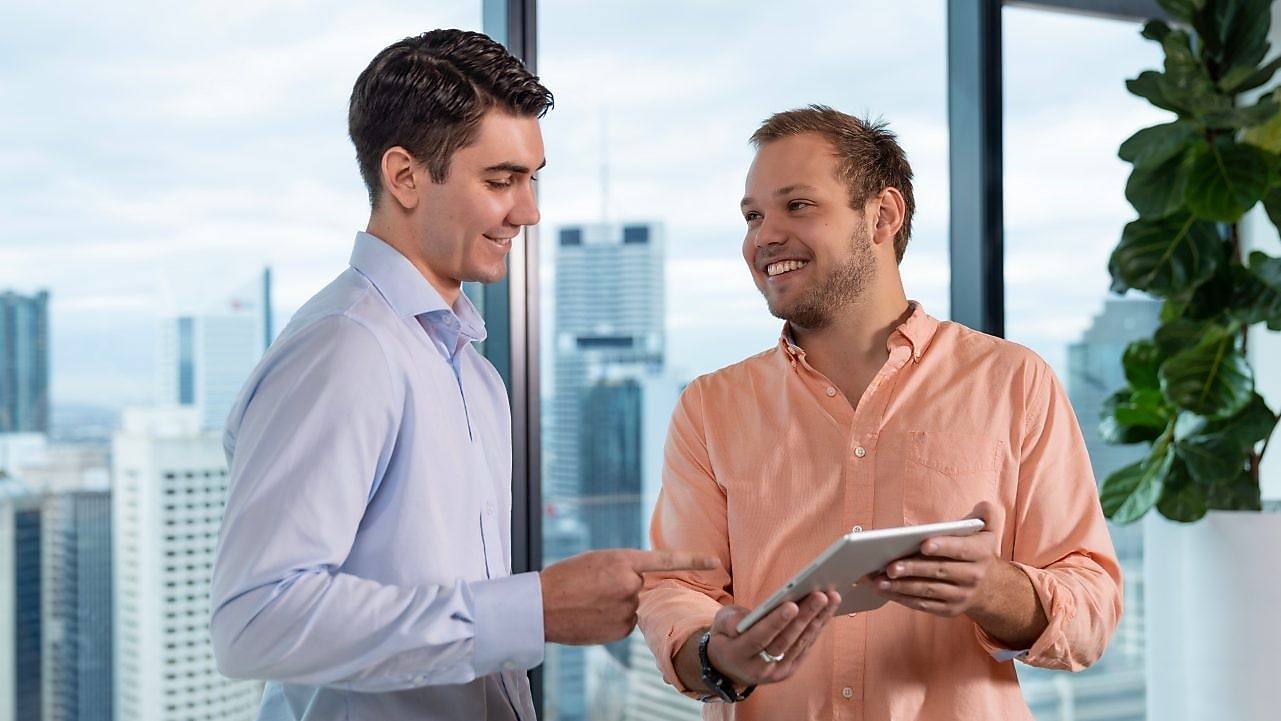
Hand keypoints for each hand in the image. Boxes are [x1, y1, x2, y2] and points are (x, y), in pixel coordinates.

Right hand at [541, 549, 718, 644]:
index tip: (715, 561)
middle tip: (595, 587)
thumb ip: (624, 568)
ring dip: (616, 604)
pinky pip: (624, 623)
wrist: (541, 606)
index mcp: (624, 561)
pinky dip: (611, 620)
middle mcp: (630, 585)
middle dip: (623, 586)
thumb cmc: (565, 578)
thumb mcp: (597, 560)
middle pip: (640, 586)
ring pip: (632, 606)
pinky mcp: (620, 631)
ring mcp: (627, 610)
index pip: (667, 560)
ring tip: (589, 602)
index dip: (694, 559)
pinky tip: (591, 617)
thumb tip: (639, 584)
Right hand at [704, 590, 840, 686]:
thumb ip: (728, 621)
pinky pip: (806, 647)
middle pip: (786, 640)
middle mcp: (759, 668)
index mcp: (738, 654)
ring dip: (818, 620)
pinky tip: (828, 611)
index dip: (776, 622)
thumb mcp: (719, 625)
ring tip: (832, 598)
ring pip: (800, 643)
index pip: (759, 638)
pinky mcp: (789, 670)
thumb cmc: (726, 637)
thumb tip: (740, 624)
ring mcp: (777, 672)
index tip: (792, 605)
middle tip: (821, 596)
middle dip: (805, 616)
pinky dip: (818, 628)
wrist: (730, 668)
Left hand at [871, 501, 999, 616]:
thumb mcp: (989, 531)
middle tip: (889, 567)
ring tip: (879, 581)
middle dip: (912, 569)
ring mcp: (960, 595)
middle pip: (939, 571)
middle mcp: (972, 576)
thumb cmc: (979, 552)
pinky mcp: (948, 609)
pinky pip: (923, 605)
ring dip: (901, 587)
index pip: (961, 549)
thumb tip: (982, 507)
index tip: (924, 544)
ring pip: (927, 590)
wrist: (991, 587)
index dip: (943, 547)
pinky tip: (886, 591)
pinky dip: (903, 598)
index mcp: (980, 553)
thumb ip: (986, 516)